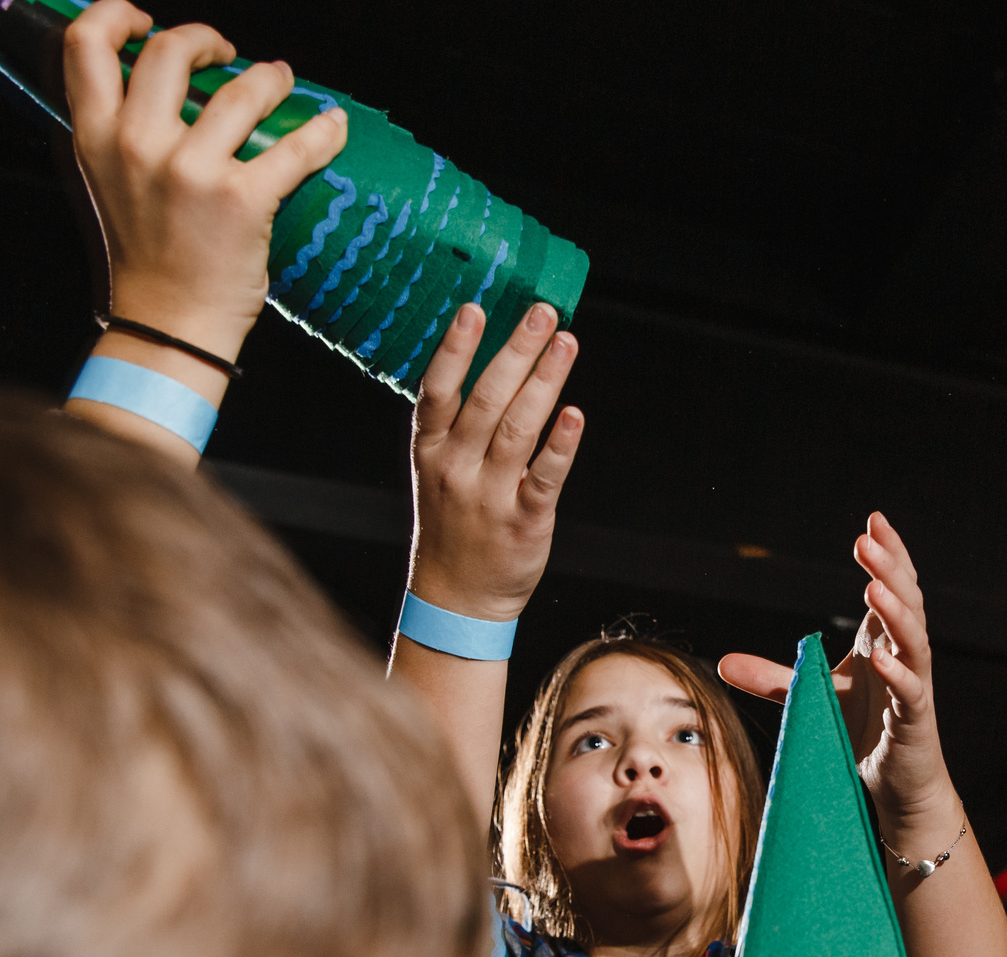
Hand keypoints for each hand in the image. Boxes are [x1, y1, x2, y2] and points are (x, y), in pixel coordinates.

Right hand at [65, 0, 348, 362]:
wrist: (169, 326)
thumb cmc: (145, 259)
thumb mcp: (106, 184)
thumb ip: (120, 133)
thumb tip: (158, 90)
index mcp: (95, 138)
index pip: (87, 44)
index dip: (117, 14)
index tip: (146, 20)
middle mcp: (136, 145)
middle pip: (170, 50)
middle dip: (206, 37)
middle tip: (228, 54)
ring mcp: (190, 170)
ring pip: (241, 90)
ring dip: (270, 77)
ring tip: (281, 81)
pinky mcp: (242, 199)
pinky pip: (294, 147)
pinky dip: (321, 132)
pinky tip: (332, 126)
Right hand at [405, 302, 584, 622]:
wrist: (457, 598)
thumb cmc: (452, 522)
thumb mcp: (437, 470)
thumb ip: (458, 422)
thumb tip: (492, 358)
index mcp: (431, 449)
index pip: (438, 390)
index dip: (455, 349)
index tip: (474, 308)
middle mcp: (456, 468)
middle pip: (486, 400)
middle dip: (516, 352)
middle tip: (543, 313)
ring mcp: (489, 495)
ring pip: (518, 429)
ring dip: (545, 382)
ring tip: (566, 344)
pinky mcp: (523, 521)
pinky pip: (544, 478)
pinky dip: (561, 446)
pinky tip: (575, 415)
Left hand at [719, 513, 959, 838]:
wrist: (896, 784)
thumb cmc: (860, 733)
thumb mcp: (811, 697)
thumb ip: (773, 677)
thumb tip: (723, 662)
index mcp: (881, 641)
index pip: (892, 587)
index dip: (888, 554)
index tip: (873, 520)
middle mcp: (902, 656)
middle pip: (905, 602)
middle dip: (889, 568)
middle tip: (866, 540)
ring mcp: (913, 686)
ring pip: (914, 641)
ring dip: (895, 613)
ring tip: (871, 588)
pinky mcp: (914, 721)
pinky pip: (911, 691)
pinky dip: (897, 673)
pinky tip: (879, 657)